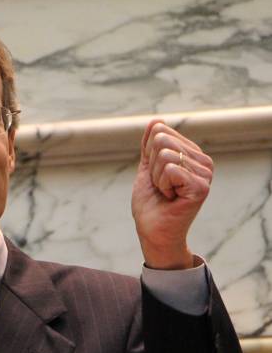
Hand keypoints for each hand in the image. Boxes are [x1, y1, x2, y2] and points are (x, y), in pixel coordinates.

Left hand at [131, 120, 213, 269]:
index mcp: (193, 155)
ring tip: (166, 193)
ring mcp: (205, 174)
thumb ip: (150, 146)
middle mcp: (204, 162)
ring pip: (165, 154)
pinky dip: (162, 185)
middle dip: (152, 166)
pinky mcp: (201, 186)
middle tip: (161, 187)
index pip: (160, 131)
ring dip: (156, 178)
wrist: (152, 231)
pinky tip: (171, 198)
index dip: (149, 156)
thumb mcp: (147, 169)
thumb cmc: (151, 204)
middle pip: (162, 140)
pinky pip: (170, 169)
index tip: (157, 176)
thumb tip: (155, 121)